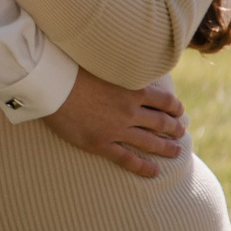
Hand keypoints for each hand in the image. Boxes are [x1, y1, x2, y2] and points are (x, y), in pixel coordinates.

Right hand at [42, 69, 186, 177]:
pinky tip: (154, 173)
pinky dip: (142, 167)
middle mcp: (128, 111)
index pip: (164, 101)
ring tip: (175, 152)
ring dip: (165, 148)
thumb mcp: (102, 60)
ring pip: (149, 142)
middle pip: (161, 123)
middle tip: (180, 132)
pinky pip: (127, 158)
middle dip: (174, 128)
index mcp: (132, 89)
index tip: (179, 111)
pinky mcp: (99, 143)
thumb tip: (125, 58)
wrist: (50, 83)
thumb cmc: (70, 66)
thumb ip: (118, 65)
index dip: (175, 107)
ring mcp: (115, 129)